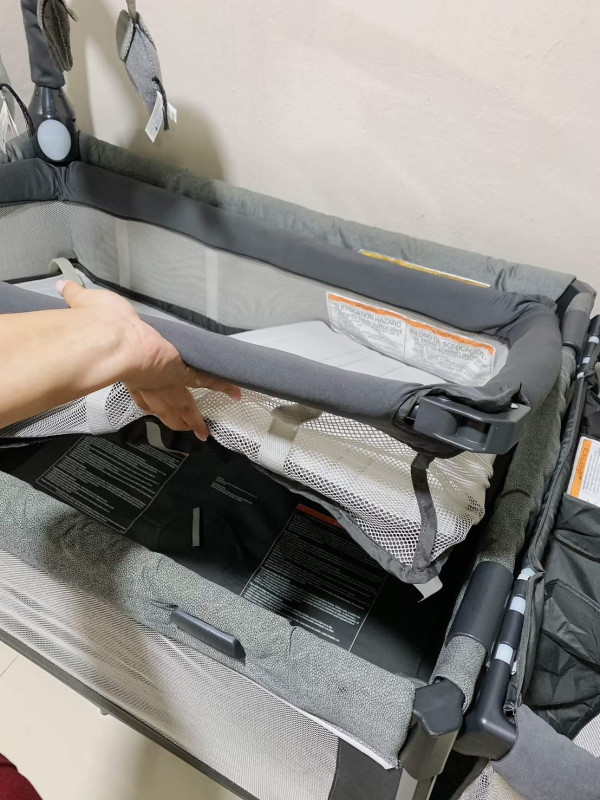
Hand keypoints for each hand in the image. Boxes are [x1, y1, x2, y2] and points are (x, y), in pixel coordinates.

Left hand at [57, 280, 240, 439]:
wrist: (110, 340)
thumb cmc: (97, 324)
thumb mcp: (86, 304)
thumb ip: (76, 296)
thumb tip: (66, 286)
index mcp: (128, 366)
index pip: (139, 389)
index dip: (145, 398)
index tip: (148, 404)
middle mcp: (147, 377)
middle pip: (163, 403)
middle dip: (171, 416)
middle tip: (182, 428)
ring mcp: (165, 378)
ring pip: (182, 402)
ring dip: (191, 416)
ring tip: (202, 431)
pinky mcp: (183, 372)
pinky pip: (207, 380)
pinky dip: (222, 385)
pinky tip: (235, 393)